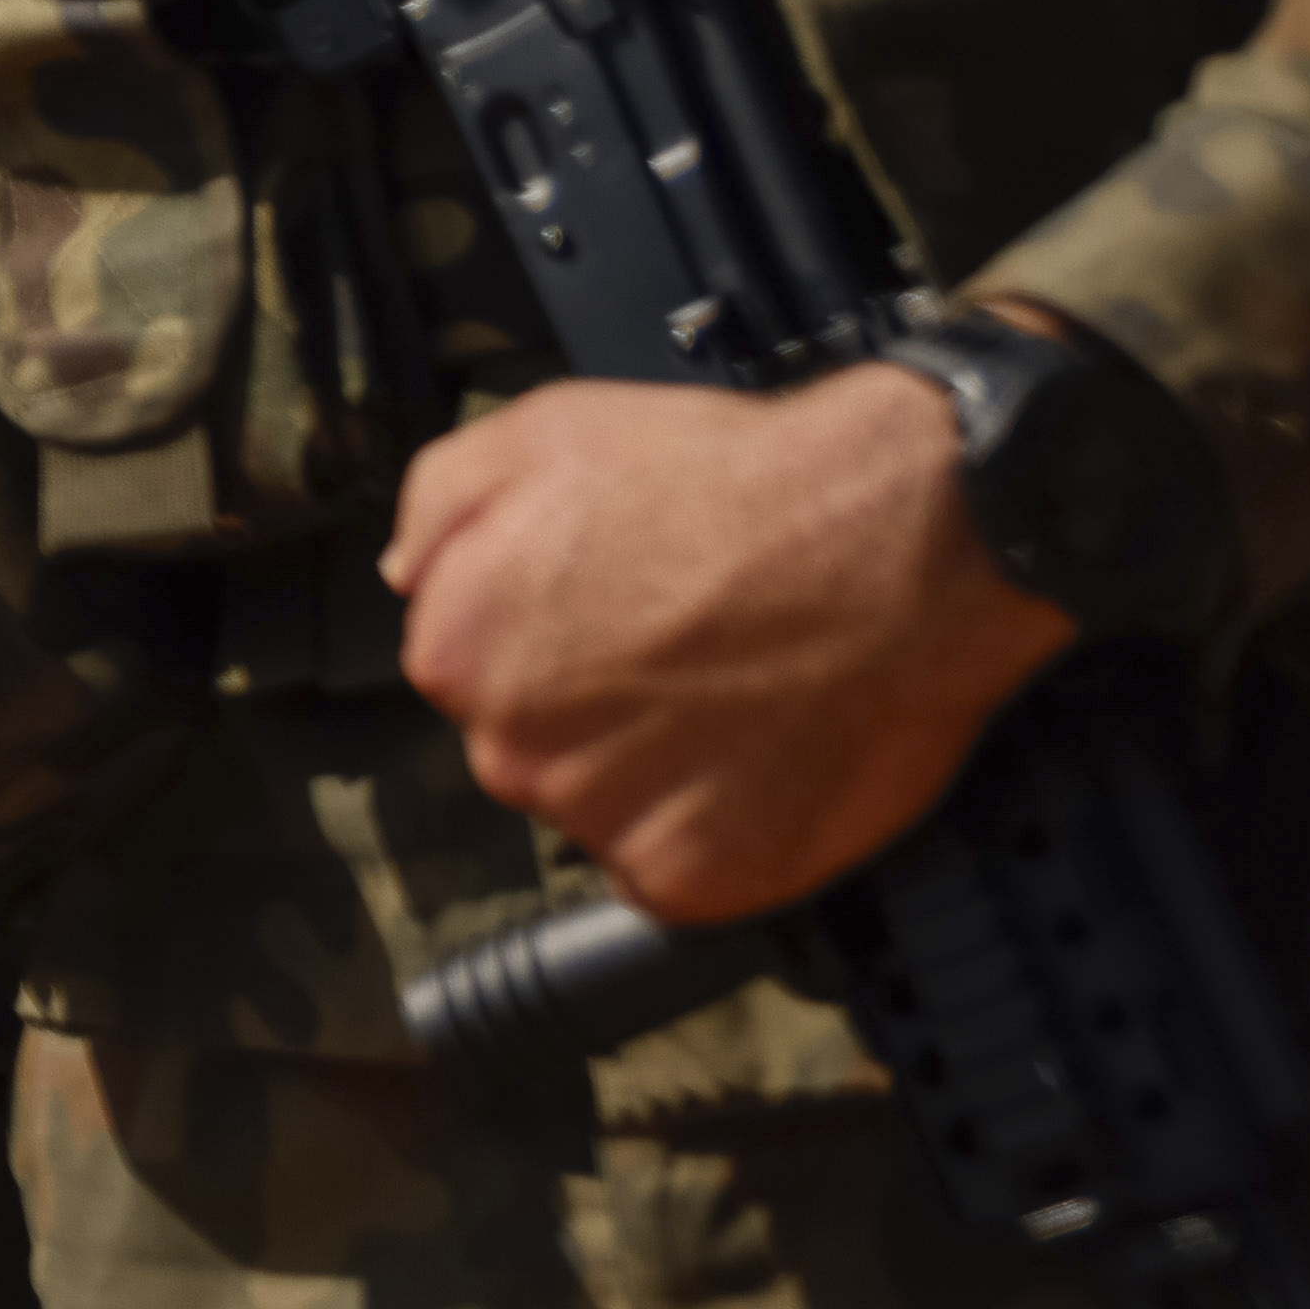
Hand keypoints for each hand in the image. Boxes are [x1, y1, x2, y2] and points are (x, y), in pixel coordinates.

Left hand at [389, 363, 1069, 925]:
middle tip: (687, 652)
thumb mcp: (544, 430)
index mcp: (456, 648)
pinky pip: (670, 875)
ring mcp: (600, 820)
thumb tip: (405, 575)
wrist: (904, 541)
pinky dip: (713, 833)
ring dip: (656, 776)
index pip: (469, 672)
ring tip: (738, 698)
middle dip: (595, 711)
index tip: (615, 614)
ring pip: (599, 814)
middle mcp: (509, 747)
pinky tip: (760, 760)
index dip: (550, 639)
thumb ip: (440, 506)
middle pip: (529, 749)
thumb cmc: (734, 482)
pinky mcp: (690, 878)